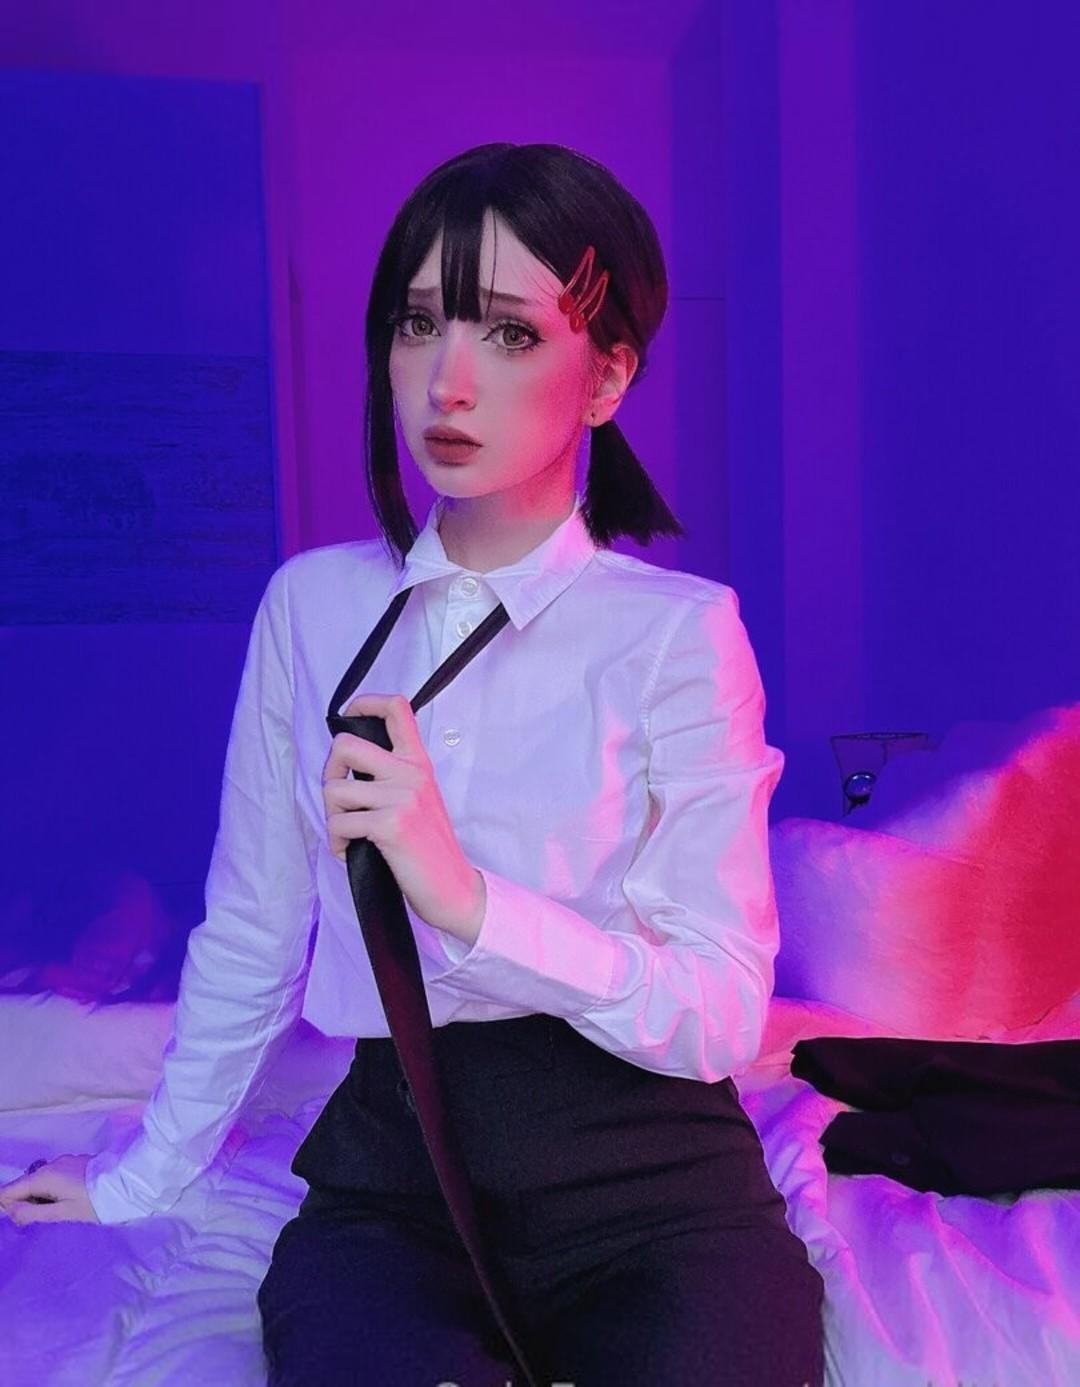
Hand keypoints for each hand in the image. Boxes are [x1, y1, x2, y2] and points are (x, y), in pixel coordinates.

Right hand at [0, 1154, 100, 1224]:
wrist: (128, 1183)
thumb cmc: (95, 1203)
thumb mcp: (62, 1214)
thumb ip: (32, 1214)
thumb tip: (10, 1211)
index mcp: (44, 1176)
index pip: (11, 1190)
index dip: (7, 1206)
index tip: (18, 1220)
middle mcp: (51, 1164)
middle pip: (25, 1184)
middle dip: (24, 1202)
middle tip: (37, 1222)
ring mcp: (65, 1161)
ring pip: (40, 1180)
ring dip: (39, 1196)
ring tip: (53, 1214)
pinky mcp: (76, 1162)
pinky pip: (54, 1176)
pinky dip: (52, 1189)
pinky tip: (65, 1201)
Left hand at [322, 693, 485, 943]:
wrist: (453, 888)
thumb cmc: (429, 848)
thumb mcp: (420, 799)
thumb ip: (392, 776)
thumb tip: (348, 764)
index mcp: (419, 762)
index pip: (396, 708)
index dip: (364, 703)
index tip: (349, 717)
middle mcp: (411, 773)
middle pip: (344, 745)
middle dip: (329, 773)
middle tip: (341, 799)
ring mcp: (401, 797)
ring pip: (333, 789)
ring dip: (332, 816)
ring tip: (350, 833)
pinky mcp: (390, 824)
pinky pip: (338, 823)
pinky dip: (337, 843)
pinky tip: (351, 852)